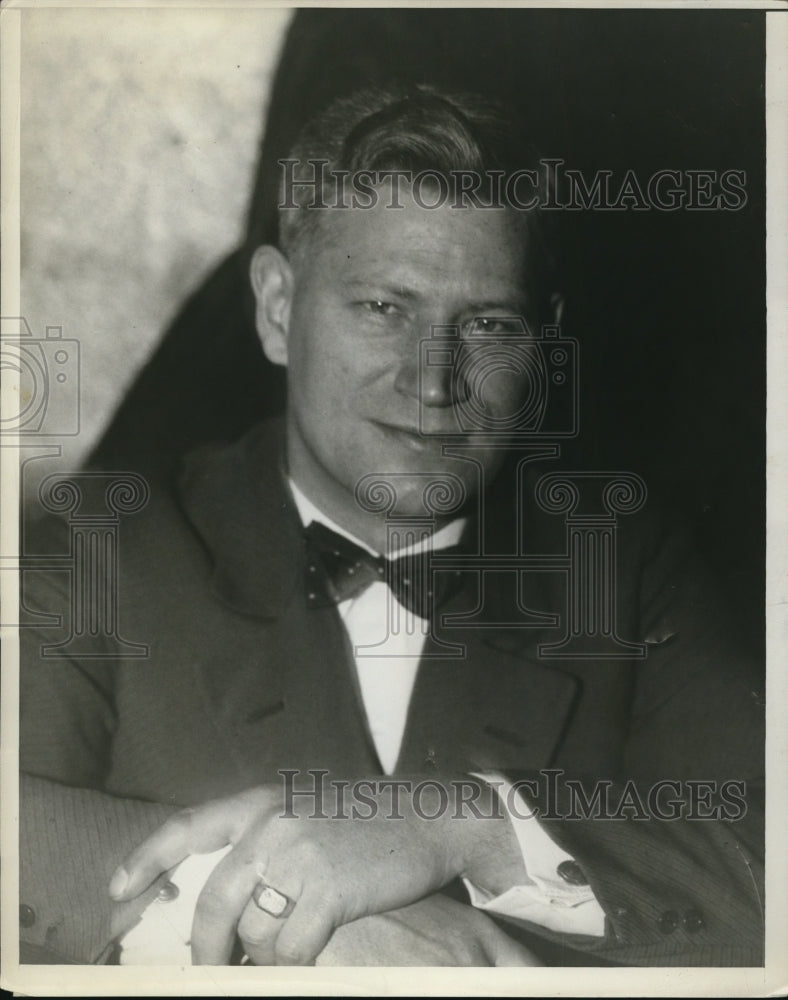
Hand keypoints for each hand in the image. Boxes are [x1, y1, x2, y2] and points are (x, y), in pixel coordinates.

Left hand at [110, 775, 523, 964]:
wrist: (430, 816)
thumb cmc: (369, 818)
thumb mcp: (309, 807)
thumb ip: (266, 833)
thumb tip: (226, 885)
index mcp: (264, 800)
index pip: (189, 827)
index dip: (147, 858)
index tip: (118, 888)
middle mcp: (272, 822)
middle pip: (212, 900)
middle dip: (204, 947)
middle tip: (206, 971)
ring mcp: (299, 854)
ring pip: (252, 931)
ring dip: (260, 956)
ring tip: (282, 955)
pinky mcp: (328, 889)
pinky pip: (289, 950)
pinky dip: (291, 966)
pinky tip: (305, 961)